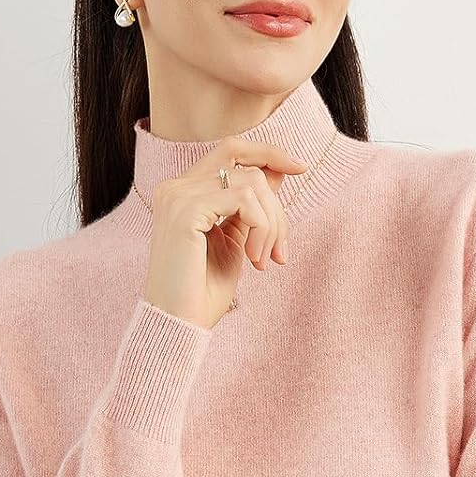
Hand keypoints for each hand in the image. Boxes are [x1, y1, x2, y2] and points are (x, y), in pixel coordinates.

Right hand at [143, 135, 307, 328]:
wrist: (179, 325)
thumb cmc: (203, 293)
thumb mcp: (236, 240)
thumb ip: (250, 206)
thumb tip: (278, 172)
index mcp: (183, 192)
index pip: (231, 151)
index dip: (268, 152)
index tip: (300, 167)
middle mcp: (175, 188)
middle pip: (244, 162)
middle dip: (275, 203)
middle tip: (280, 250)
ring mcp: (177, 197)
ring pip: (250, 182)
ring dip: (271, 223)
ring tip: (263, 259)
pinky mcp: (185, 211)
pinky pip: (244, 200)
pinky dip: (261, 227)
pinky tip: (254, 259)